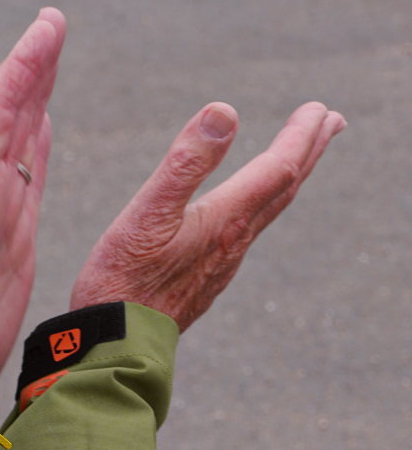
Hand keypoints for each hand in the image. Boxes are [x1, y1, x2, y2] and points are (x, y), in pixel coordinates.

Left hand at [0, 8, 65, 394]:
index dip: (24, 65)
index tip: (48, 25)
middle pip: (11, 111)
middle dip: (32, 65)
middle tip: (53, 24)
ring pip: (22, 134)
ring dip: (37, 94)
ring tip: (50, 59)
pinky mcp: (11, 227)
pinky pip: (30, 171)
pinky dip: (39, 141)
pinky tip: (43, 124)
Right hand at [70, 102, 345, 329]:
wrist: (118, 341)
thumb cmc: (125, 277)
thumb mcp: (150, 211)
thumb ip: (187, 162)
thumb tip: (225, 110)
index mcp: (226, 219)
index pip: (278, 168)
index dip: (300, 135)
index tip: (319, 108)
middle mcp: (235, 240)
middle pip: (284, 188)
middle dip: (309, 151)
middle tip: (331, 120)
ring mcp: (223, 261)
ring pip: (270, 210)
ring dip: (289, 176)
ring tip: (298, 156)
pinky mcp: (208, 275)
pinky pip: (249, 230)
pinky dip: (264, 203)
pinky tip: (250, 207)